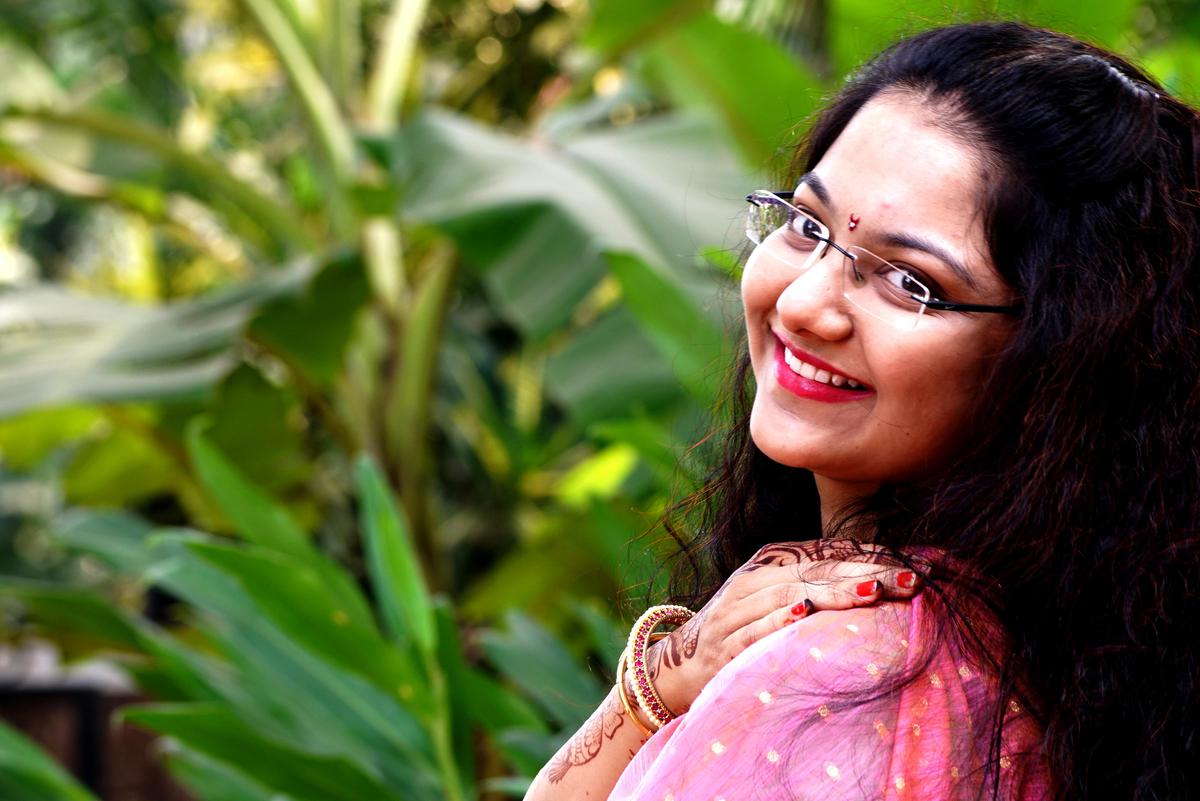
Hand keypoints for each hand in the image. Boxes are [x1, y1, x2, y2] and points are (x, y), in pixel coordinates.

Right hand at [644, 540, 921, 715]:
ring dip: (832, 594)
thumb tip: (887, 580)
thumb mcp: (780, 599)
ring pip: (790, 595)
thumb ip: (822, 585)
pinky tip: (802, 614)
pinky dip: (777, 621)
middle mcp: (754, 580)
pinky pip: (753, 631)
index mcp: (772, 562)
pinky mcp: (724, 645)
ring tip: (870, 593)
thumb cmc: (746, 629)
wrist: (681, 665)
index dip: (873, 558)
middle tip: (909, 580)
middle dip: (865, 575)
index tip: (921, 567)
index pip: (829, 553)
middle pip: (816, 572)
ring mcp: (736, 611)